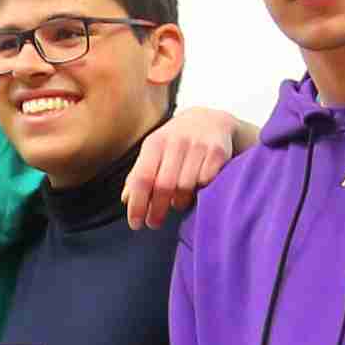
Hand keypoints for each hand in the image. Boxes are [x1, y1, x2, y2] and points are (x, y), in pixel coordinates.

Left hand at [123, 106, 256, 228]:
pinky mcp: (218, 152)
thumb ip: (140, 174)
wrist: (211, 120)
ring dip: (179, 202)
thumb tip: (126, 199)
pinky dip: (199, 191)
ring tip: (177, 203)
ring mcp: (198, 145)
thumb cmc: (176, 143)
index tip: (136, 224)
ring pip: (185, 187)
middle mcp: (176, 141)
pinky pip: (205, 182)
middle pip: (163, 185)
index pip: (142, 178)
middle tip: (154, 223)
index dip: (137, 204)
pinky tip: (197, 190)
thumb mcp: (155, 152)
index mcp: (155, 143)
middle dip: (157, 210)